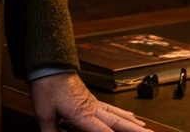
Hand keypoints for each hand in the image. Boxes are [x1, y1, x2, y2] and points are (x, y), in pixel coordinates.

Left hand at [30, 72, 148, 131]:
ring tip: (145, 127)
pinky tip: (129, 114)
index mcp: (81, 113)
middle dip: (133, 130)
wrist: (48, 64)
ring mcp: (93, 101)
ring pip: (117, 113)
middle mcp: (92, 108)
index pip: (102, 131)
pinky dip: (122, 112)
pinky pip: (111, 107)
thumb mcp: (44, 112)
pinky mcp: (91, 97)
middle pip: (117, 122)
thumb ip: (51, 129)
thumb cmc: (47, 86)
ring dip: (131, 122)